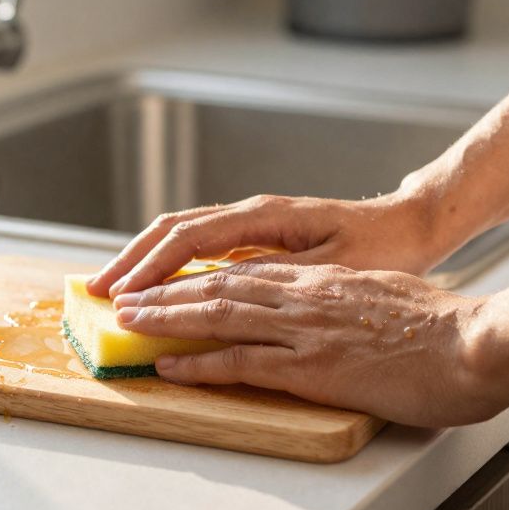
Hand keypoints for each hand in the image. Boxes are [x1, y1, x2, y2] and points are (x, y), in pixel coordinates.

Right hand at [87, 193, 446, 298]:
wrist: (412, 225)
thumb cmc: (383, 247)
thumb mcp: (334, 268)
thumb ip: (278, 278)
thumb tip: (221, 290)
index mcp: (263, 217)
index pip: (188, 239)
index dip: (149, 268)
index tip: (121, 295)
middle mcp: (249, 214)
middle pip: (171, 230)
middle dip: (130, 261)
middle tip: (95, 293)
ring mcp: (250, 223)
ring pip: (180, 235)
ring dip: (143, 261)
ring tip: (114, 289)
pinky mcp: (256, 237)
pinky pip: (198, 246)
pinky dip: (168, 263)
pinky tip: (156, 285)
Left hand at [112, 263, 498, 426]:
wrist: (475, 345)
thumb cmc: (445, 331)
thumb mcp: (389, 299)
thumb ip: (354, 304)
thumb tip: (341, 316)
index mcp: (324, 282)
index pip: (248, 272)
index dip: (203, 277)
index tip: (171, 283)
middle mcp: (305, 296)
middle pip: (219, 286)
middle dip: (167, 291)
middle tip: (127, 297)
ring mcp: (304, 329)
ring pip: (217, 314)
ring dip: (167, 317)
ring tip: (129, 321)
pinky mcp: (310, 366)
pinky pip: (239, 362)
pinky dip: (197, 363)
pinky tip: (169, 365)